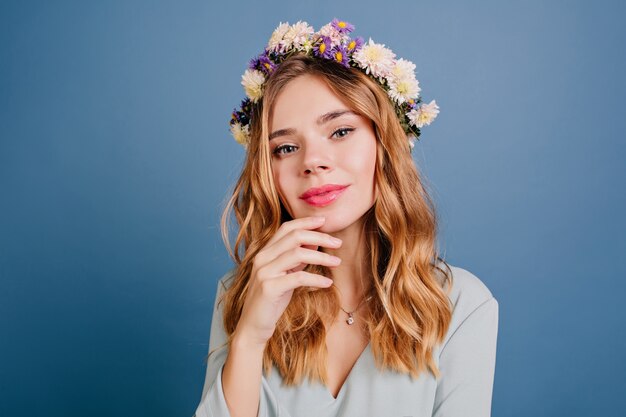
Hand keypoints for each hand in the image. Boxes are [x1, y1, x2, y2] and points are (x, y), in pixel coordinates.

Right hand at [233, 216, 341, 347]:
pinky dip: (316, 278)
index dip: (306, 222)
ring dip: (322, 256)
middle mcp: (262, 258)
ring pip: (298, 254)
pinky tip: (328, 283)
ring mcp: (264, 272)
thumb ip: (296, 259)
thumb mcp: (285, 275)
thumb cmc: (271, 301)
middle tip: (338, 242)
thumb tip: (315, 242)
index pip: (286, 228)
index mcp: (264, 252)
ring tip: (337, 261)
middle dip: (320, 236)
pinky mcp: (269, 288)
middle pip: (294, 237)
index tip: (324, 221)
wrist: (252, 327)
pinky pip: (299, 277)